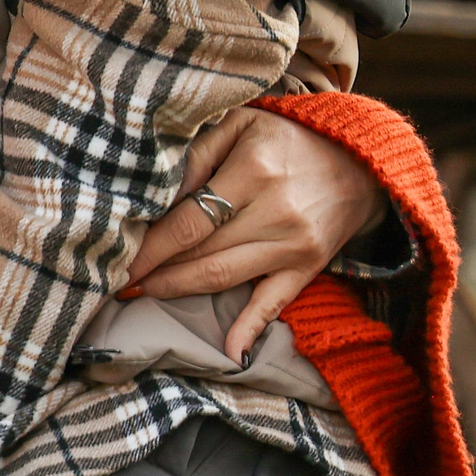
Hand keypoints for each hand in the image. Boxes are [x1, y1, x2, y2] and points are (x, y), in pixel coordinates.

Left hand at [123, 107, 389, 363]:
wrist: (359, 161)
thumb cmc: (287, 138)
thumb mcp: (242, 124)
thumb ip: (200, 152)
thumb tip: (160, 190)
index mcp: (252, 173)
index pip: (189, 220)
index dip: (150, 245)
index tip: (118, 256)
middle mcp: (274, 213)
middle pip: (201, 251)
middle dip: (155, 268)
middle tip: (117, 278)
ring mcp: (293, 245)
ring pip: (225, 277)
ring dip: (180, 289)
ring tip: (143, 293)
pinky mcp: (308, 267)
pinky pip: (275, 302)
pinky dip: (251, 328)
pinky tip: (229, 351)